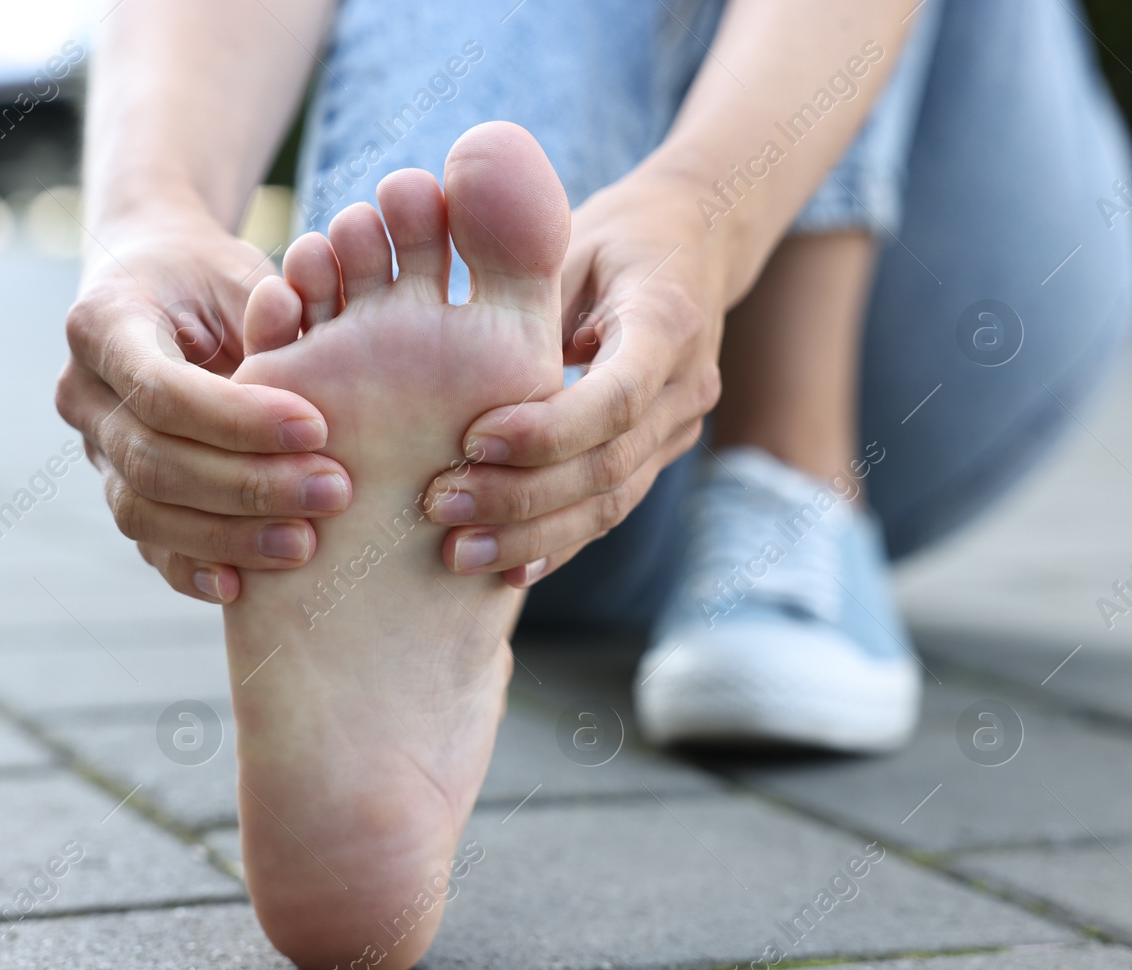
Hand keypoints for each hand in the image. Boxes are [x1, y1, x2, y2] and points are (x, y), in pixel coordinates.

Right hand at [58, 212, 352, 603]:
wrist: (159, 285)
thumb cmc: (211, 275)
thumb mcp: (240, 273)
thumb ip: (268, 314)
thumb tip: (302, 341)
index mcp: (102, 321)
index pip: (161, 389)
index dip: (237, 419)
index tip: (315, 428)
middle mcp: (81, 391)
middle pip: (152, 460)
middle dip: (247, 486)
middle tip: (333, 491)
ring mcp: (91, 448)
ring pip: (141, 512)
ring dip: (227, 536)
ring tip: (306, 543)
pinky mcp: (116, 488)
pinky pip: (144, 544)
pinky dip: (191, 568)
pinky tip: (243, 586)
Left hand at [422, 175, 725, 586]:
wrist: (689, 242)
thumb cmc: (607, 236)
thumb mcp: (565, 237)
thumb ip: (522, 289)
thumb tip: (447, 332)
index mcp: (668, 320)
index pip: (618, 396)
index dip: (548, 430)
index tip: (474, 440)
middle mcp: (687, 384)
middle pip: (610, 464)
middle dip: (524, 496)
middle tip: (443, 506)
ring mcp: (680, 428)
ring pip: (612, 502)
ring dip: (533, 535)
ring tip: (458, 551)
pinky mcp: (658, 456)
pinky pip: (610, 512)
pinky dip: (557, 544)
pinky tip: (504, 572)